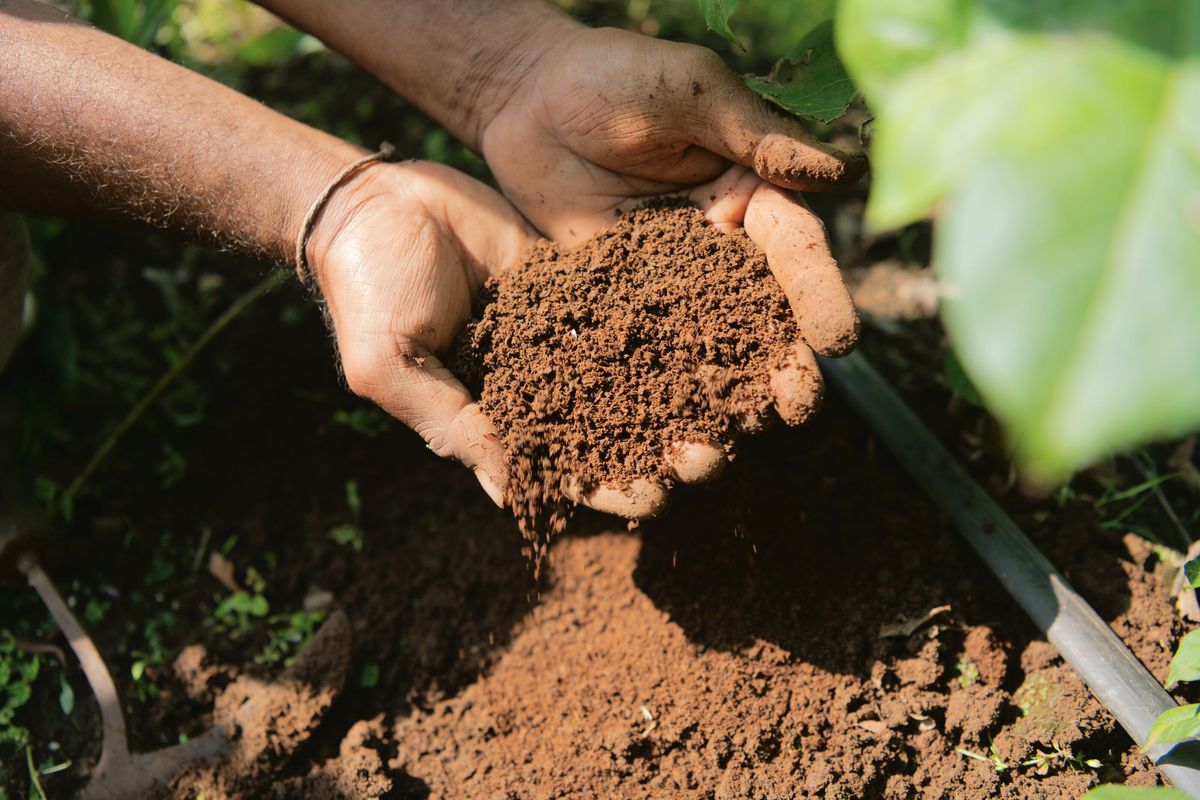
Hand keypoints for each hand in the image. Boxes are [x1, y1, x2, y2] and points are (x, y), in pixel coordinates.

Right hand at [305, 159, 710, 518]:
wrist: (376, 201)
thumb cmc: (370, 290)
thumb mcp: (393, 366)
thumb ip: (452, 425)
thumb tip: (512, 495)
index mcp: (492, 419)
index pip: (558, 468)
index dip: (604, 488)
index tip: (650, 502)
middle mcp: (535, 384)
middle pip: (609, 426)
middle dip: (659, 447)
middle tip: (710, 456)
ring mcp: (558, 334)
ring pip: (629, 371)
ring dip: (677, 392)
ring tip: (731, 406)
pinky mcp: (574, 285)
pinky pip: (623, 308)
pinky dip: (666, 322)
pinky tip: (712, 328)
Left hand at [477, 28, 862, 512]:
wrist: (525, 96)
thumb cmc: (613, 76)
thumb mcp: (687, 93)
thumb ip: (752, 135)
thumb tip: (837, 172)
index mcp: (753, 191)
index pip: (796, 249)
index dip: (818, 295)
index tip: (838, 342)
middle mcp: (720, 244)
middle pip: (760, 312)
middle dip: (781, 362)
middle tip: (795, 410)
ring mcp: (668, 278)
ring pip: (705, 341)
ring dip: (720, 390)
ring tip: (730, 436)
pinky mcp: (617, 298)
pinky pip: (640, 344)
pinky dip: (651, 383)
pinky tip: (656, 423)